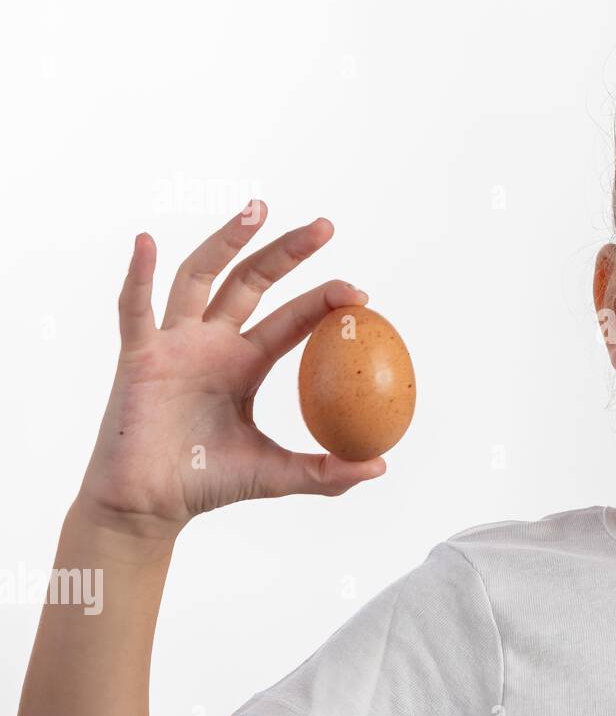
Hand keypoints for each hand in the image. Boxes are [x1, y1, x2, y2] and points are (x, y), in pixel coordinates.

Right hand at [75, 200, 385, 540]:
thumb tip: (380, 466)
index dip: (324, 299)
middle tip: (325, 227)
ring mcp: (174, 344)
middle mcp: (212, 343)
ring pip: (200, 277)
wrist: (147, 506)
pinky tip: (148, 243)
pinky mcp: (138, 356)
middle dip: (288, 252)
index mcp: (246, 363)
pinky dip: (138, 275)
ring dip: (227, 241)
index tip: (360, 292)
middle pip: (253, 281)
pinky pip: (134, 309)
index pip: (292, 318)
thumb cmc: (206, 484)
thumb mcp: (276, 474)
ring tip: (257, 210)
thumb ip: (326, 472)